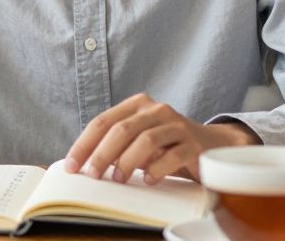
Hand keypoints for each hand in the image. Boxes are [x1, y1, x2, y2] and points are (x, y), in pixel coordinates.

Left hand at [62, 93, 259, 185]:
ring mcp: (177, 125)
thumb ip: (116, 146)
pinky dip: (157, 169)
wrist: (212, 145)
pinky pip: (173, 155)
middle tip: (92, 175)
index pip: (103, 122)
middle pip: (122, 129)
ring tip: (119, 179)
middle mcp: (157, 110)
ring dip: (127, 162)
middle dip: (102, 154)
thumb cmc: (166, 145)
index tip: (71, 166)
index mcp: (137, 105)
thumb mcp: (139, 140)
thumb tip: (83, 165)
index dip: (84, 144)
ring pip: (146, 140)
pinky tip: (148, 179)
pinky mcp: (194, 143)